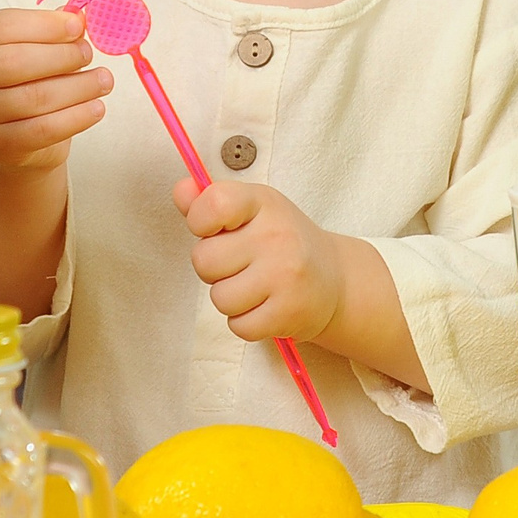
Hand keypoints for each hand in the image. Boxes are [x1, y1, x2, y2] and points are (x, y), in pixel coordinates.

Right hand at [0, 7, 110, 177]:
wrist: (9, 139)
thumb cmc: (26, 81)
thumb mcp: (31, 50)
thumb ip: (52, 32)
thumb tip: (79, 18)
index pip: (2, 27)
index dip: (44, 25)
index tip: (78, 26)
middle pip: (14, 62)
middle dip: (61, 56)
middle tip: (89, 54)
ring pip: (33, 98)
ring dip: (78, 87)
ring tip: (104, 81)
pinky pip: (42, 130)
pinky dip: (76, 118)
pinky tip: (97, 108)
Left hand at [174, 179, 346, 342]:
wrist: (336, 281)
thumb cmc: (283, 242)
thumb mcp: (252, 211)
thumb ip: (210, 202)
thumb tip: (180, 191)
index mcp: (263, 203)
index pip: (214, 203)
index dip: (200, 221)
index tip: (215, 229)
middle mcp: (276, 235)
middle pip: (204, 260)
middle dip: (214, 268)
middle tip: (241, 264)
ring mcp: (285, 274)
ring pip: (219, 298)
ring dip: (231, 298)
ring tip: (255, 287)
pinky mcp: (288, 312)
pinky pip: (239, 325)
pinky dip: (247, 322)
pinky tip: (265, 306)